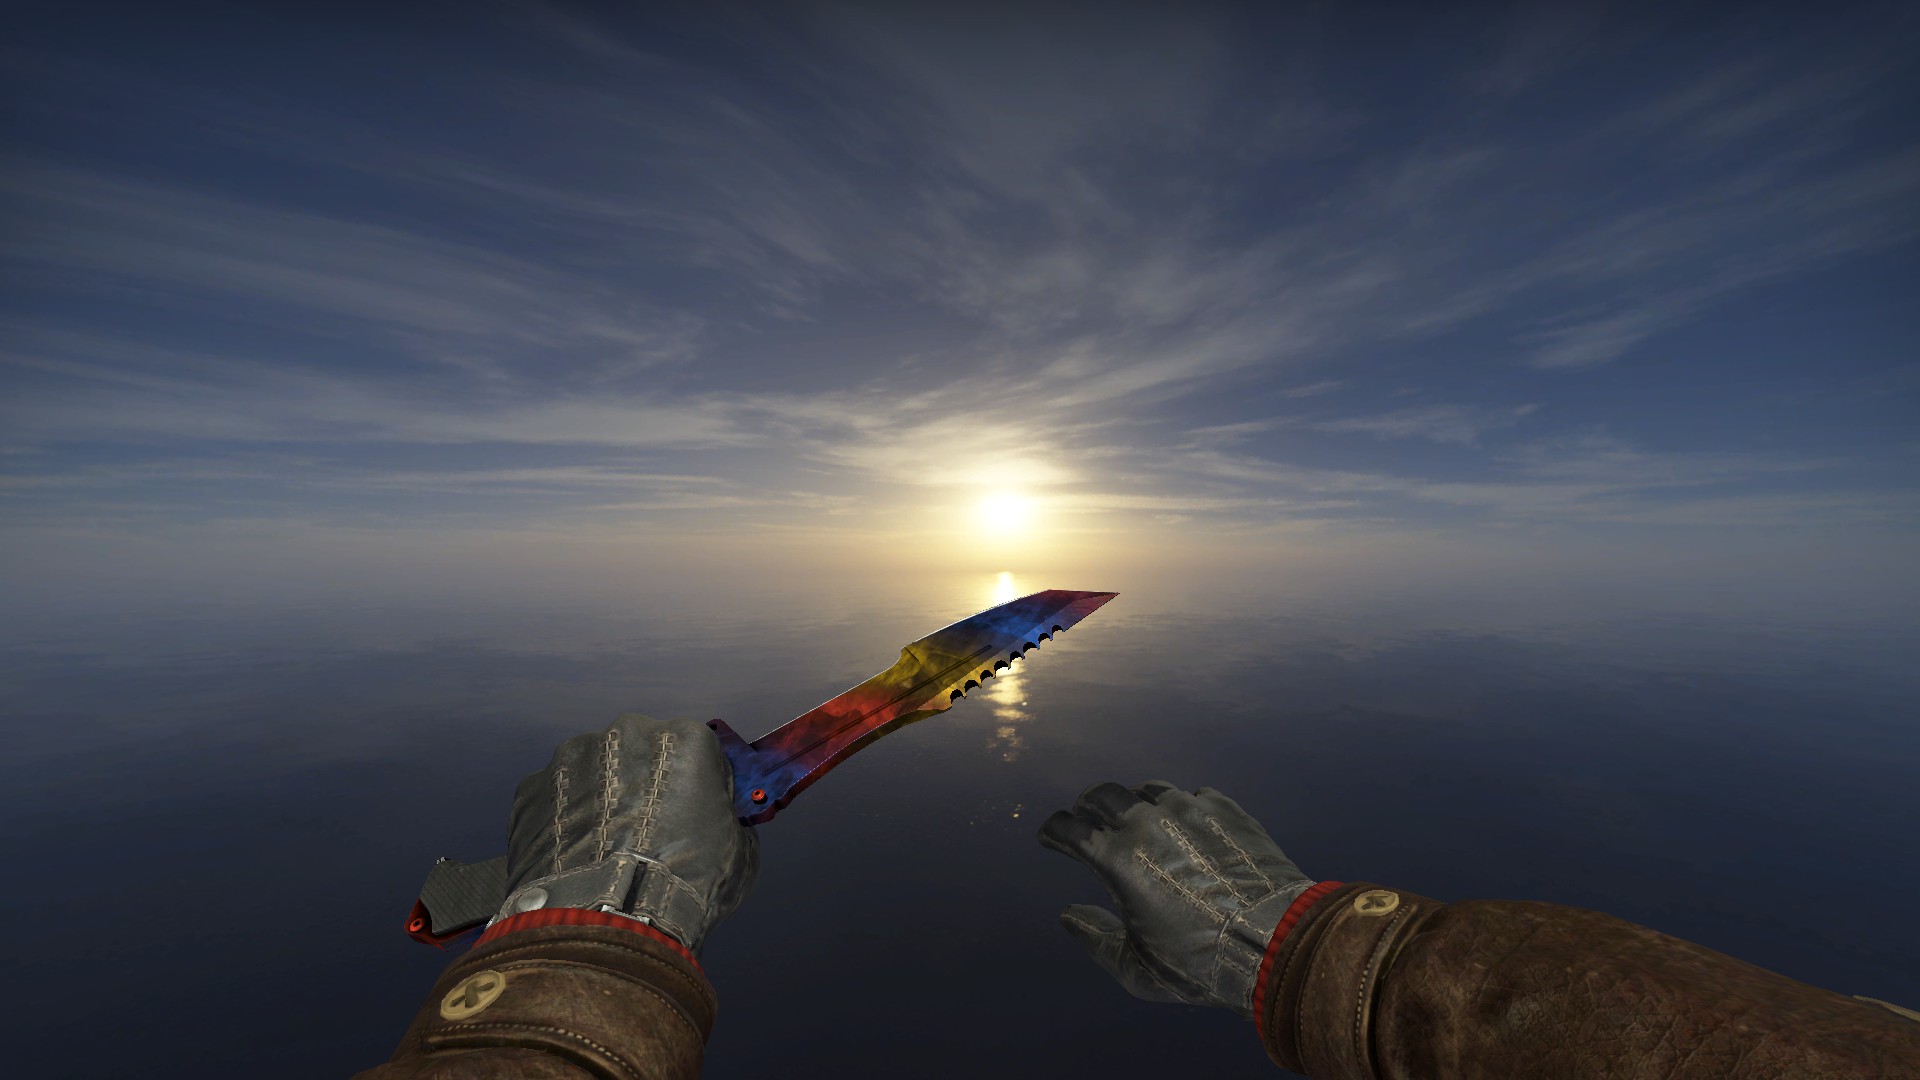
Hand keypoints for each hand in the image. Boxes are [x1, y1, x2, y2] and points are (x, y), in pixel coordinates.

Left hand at [497, 714, 757, 955]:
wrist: (607, 922)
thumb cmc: (679, 888)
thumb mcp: (739, 851)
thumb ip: (728, 817)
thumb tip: (722, 818)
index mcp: (686, 739)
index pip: (698, 748)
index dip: (698, 781)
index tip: (695, 807)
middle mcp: (626, 735)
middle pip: (640, 751)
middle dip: (644, 782)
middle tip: (648, 830)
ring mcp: (572, 759)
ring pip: (593, 771)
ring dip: (600, 798)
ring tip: (606, 850)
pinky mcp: (532, 790)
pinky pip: (554, 799)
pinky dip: (563, 821)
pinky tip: (576, 857)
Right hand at [1039, 781, 1314, 1016]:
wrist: (1277, 942)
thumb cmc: (1202, 965)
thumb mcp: (1136, 969)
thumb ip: (1094, 938)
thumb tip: (1068, 915)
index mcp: (1117, 859)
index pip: (1068, 829)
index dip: (1053, 832)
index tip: (1052, 838)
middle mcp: (1148, 822)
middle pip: (1102, 795)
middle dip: (1088, 806)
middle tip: (1087, 817)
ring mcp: (1190, 809)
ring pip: (1149, 789)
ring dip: (1135, 802)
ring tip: (1138, 818)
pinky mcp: (1226, 809)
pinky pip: (1193, 796)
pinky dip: (1181, 808)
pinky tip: (1187, 825)